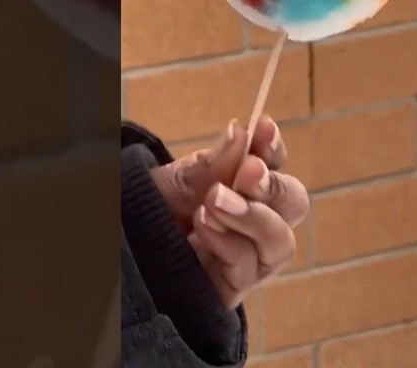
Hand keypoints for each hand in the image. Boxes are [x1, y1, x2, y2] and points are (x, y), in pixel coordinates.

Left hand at [150, 116, 309, 307]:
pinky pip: (248, 268)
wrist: (123, 253)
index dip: (273, 147)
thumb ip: (211, 163)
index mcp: (244, 187)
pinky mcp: (233, 287)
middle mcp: (255, 221)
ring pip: (280, 242)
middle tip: (249, 172)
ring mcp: (249, 257)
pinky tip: (204, 227)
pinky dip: (229, 243)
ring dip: (253, 217)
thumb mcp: (176, 181)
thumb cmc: (152, 212)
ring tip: (215, 201)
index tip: (262, 128)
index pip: (274, 165)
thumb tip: (241, 131)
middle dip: (274, 186)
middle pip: (293, 203)